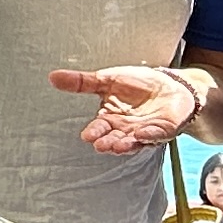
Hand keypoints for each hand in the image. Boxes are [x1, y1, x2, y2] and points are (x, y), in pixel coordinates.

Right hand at [53, 65, 201, 155]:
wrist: (170, 85)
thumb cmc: (137, 85)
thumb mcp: (108, 79)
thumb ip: (82, 82)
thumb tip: (52, 77)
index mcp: (110, 119)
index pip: (99, 128)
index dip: (94, 132)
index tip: (87, 135)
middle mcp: (125, 130)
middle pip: (114, 139)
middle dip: (108, 143)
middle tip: (101, 145)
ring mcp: (145, 132)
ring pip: (134, 142)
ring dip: (126, 145)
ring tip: (118, 146)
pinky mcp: (164, 130)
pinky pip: (157, 135)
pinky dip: (151, 135)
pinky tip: (144, 133)